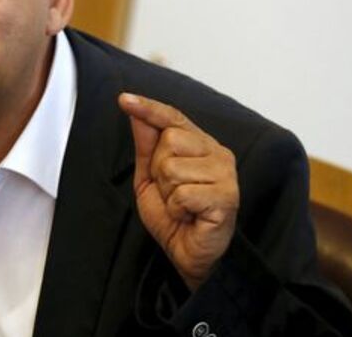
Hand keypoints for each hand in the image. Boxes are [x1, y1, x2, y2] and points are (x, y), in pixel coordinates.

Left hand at [120, 93, 238, 290]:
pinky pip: (183, 193)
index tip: (124, 99)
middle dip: (159, 170)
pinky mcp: (228, 197)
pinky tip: (190, 215)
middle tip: (172, 192)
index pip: (172, 118)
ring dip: (168, 193)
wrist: (188, 253)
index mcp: (199, 145)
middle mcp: (217, 153)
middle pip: (169, 141)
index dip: (148, 108)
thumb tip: (137, 114)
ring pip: (173, 168)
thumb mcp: (150, 178)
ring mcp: (225, 174)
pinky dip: (177, 208)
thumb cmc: (173, 215)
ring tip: (181, 205)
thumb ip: (146, 146)